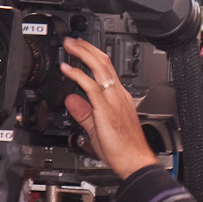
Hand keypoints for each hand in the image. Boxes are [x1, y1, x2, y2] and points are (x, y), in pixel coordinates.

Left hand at [59, 37, 158, 178]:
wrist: (135, 161)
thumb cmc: (123, 149)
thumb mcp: (97, 128)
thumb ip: (83, 112)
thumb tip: (71, 100)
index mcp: (119, 98)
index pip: (106, 70)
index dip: (93, 56)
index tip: (80, 50)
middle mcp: (118, 95)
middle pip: (104, 63)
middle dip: (87, 48)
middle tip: (72, 40)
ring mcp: (113, 100)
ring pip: (99, 68)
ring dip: (82, 54)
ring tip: (69, 46)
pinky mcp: (106, 109)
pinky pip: (91, 86)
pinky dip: (77, 75)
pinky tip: (67, 69)